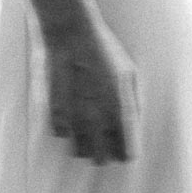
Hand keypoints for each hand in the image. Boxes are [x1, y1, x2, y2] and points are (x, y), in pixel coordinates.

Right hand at [44, 17, 140, 164]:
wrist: (73, 33)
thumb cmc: (104, 49)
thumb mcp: (129, 72)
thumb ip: (133, 102)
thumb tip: (135, 122)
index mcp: (119, 111)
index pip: (124, 153)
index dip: (124, 153)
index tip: (122, 149)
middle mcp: (98, 119)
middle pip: (100, 159)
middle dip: (104, 153)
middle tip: (103, 141)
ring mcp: (75, 116)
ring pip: (79, 151)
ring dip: (83, 144)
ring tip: (85, 130)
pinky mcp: (56, 109)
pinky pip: (60, 133)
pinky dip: (65, 129)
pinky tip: (69, 116)